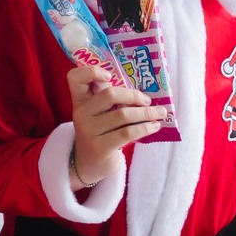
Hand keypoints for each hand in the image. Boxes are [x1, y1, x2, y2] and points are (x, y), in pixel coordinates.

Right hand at [66, 59, 164, 182]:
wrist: (89, 164)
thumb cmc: (100, 133)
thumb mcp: (98, 114)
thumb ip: (110, 101)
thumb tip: (144, 93)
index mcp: (79, 100)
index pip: (75, 78)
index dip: (91, 72)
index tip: (110, 76)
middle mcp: (80, 113)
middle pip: (109, 95)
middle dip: (134, 96)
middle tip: (148, 101)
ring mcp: (88, 131)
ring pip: (123, 115)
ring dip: (146, 113)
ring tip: (160, 114)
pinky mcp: (99, 147)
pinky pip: (127, 133)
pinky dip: (145, 128)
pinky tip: (154, 127)